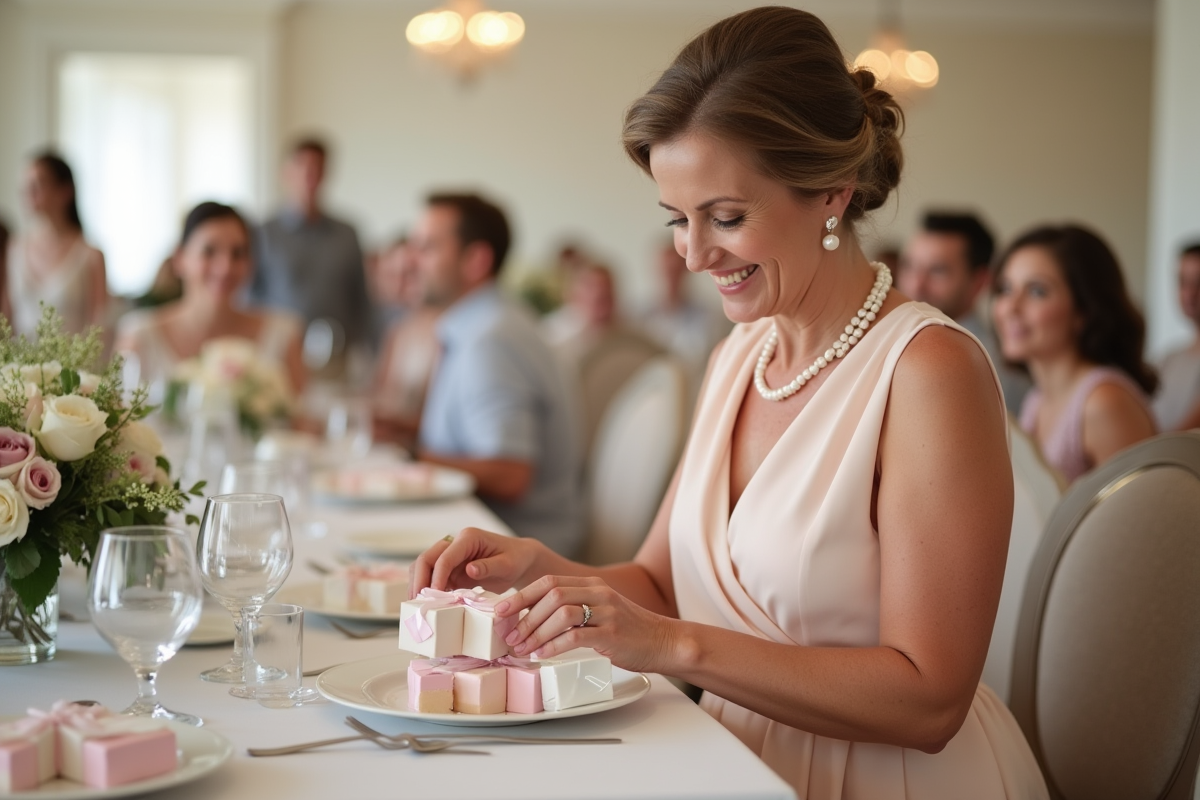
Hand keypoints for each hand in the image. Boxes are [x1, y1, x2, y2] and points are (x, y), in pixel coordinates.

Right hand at [408, 527, 539, 596]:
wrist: (520, 560)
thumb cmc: (516, 559)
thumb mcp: (508, 564)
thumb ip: (489, 566)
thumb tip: (469, 569)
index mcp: (469, 538)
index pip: (445, 557)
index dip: (437, 576)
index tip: (433, 595)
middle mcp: (455, 543)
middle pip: (427, 559)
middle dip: (420, 580)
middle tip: (417, 602)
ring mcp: (451, 556)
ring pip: (425, 567)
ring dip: (419, 584)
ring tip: (417, 606)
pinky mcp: (450, 569)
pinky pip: (432, 577)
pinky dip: (427, 589)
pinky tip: (427, 604)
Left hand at [497, 576, 679, 673]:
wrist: (664, 641)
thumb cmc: (628, 631)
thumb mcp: (600, 611)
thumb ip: (574, 610)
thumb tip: (534, 620)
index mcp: (591, 585)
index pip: (548, 582)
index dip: (521, 596)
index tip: (501, 612)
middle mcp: (598, 593)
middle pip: (551, 594)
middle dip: (524, 616)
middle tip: (509, 636)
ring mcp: (607, 612)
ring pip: (561, 613)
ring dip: (536, 632)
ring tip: (522, 649)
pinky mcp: (612, 633)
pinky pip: (576, 636)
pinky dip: (554, 646)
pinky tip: (543, 655)